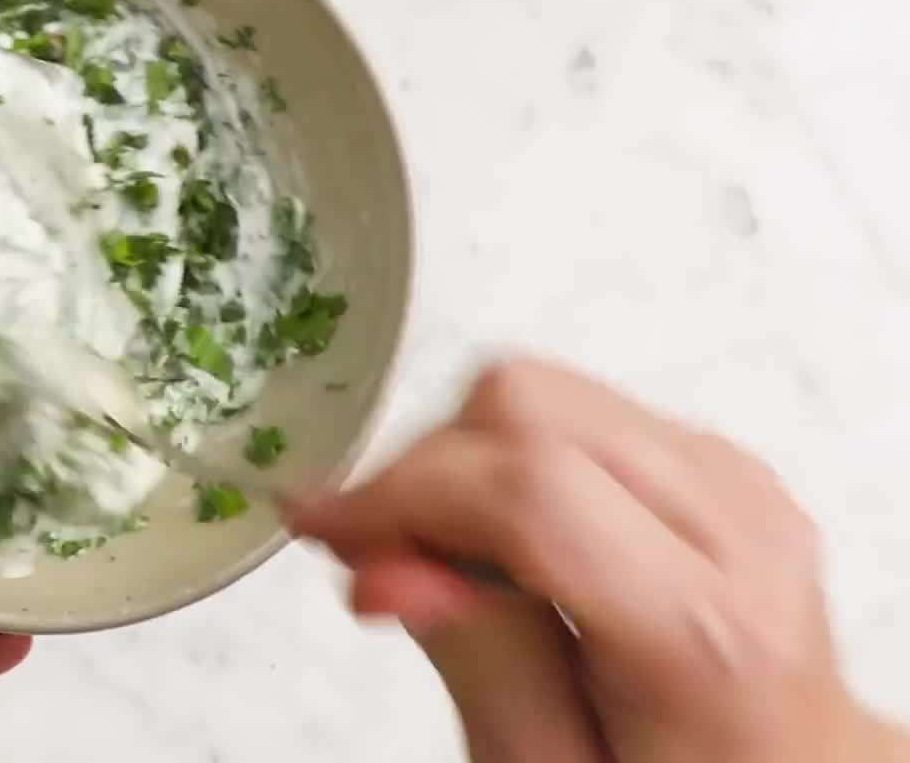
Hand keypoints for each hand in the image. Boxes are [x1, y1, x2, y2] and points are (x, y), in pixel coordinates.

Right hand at [293, 360, 908, 762]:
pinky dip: (504, 457)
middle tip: (374, 553)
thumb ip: (477, 665)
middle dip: (422, 469)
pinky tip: (493, 537)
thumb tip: (383, 565)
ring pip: (541, 390)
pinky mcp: (714, 457)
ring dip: (459, 461)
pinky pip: (573, 408)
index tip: (318, 525)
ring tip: (434, 554)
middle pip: (529, 409)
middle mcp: (737, 529)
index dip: (399, 495)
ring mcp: (735, 479)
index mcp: (704, 630)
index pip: (528, 492)